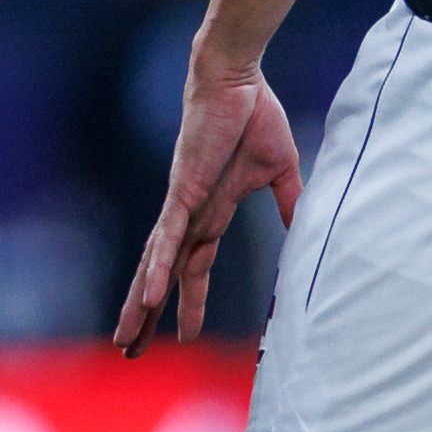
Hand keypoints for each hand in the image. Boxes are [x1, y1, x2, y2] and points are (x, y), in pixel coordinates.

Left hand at [115, 55, 302, 353]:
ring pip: (157, 266)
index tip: (183, 335)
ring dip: (141, 304)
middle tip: (129, 350)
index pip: (195, 268)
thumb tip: (303, 226)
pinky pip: (169, 239)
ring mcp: (183, 206)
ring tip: (127, 338)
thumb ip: (288, 202)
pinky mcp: (183, 192)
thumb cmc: (254, 117)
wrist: (237, 81)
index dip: (188, 302)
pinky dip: (158, 269)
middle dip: (146, 315)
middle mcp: (191, 216)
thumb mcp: (281, 171)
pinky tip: (148, 299)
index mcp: (213, 213)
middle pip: (165, 276)